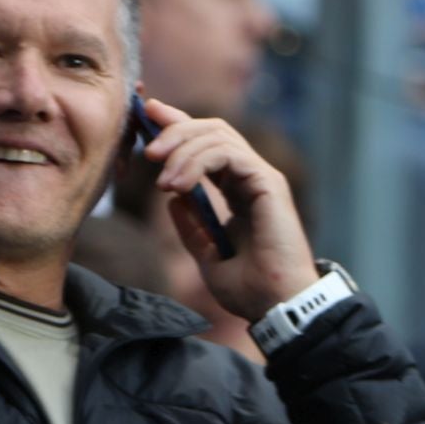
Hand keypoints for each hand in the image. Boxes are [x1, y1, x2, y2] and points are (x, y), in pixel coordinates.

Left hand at [138, 97, 318, 322]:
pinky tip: (178, 186)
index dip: (178, 125)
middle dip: (175, 130)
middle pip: (212, 129)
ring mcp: (261, 178)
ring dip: (181, 151)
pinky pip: (229, 154)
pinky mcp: (268, 183)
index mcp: (238, 191)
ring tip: (162, 183)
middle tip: (148, 151)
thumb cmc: (249, 288)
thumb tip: (173, 199)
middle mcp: (251, 178)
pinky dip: (197, 163)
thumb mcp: (207, 254)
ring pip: (218, 136)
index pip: (207, 144)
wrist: (276, 306)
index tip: (148, 116)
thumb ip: (191, 226)